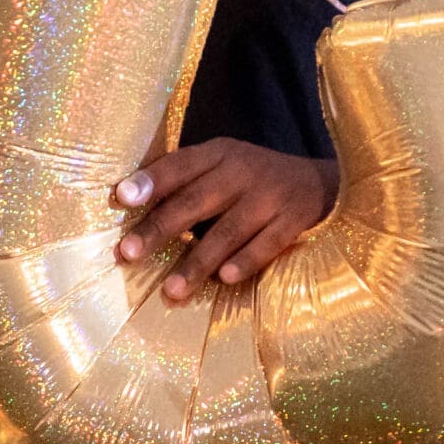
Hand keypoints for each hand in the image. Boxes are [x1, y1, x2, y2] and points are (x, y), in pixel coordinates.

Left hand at [113, 140, 338, 299]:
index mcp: (218, 154)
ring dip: (197, 261)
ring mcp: (270, 196)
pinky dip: (246, 261)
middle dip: (160, 227)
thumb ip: (185, 181)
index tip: (121, 197)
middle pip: (195, 200)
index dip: (150, 180)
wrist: (323, 184)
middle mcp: (242, 171)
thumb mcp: (222, 166)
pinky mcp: (294, 220)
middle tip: (128, 252)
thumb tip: (126, 203)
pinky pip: (267, 244)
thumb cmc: (253, 180)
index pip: (179, 164)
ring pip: (228, 230)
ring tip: (171, 290)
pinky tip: (224, 280)